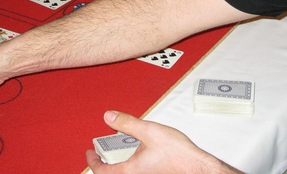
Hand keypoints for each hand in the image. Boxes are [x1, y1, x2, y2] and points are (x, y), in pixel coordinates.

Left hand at [86, 111, 240, 172]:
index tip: (89, 153)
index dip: (92, 161)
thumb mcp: (149, 131)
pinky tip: (138, 155)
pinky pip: (135, 173)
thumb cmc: (178, 154)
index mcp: (129, 171)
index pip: (102, 171)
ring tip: (118, 152)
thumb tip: (108, 117)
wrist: (197, 167)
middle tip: (100, 153)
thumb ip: (127, 123)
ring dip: (117, 165)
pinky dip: (130, 166)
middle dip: (104, 165)